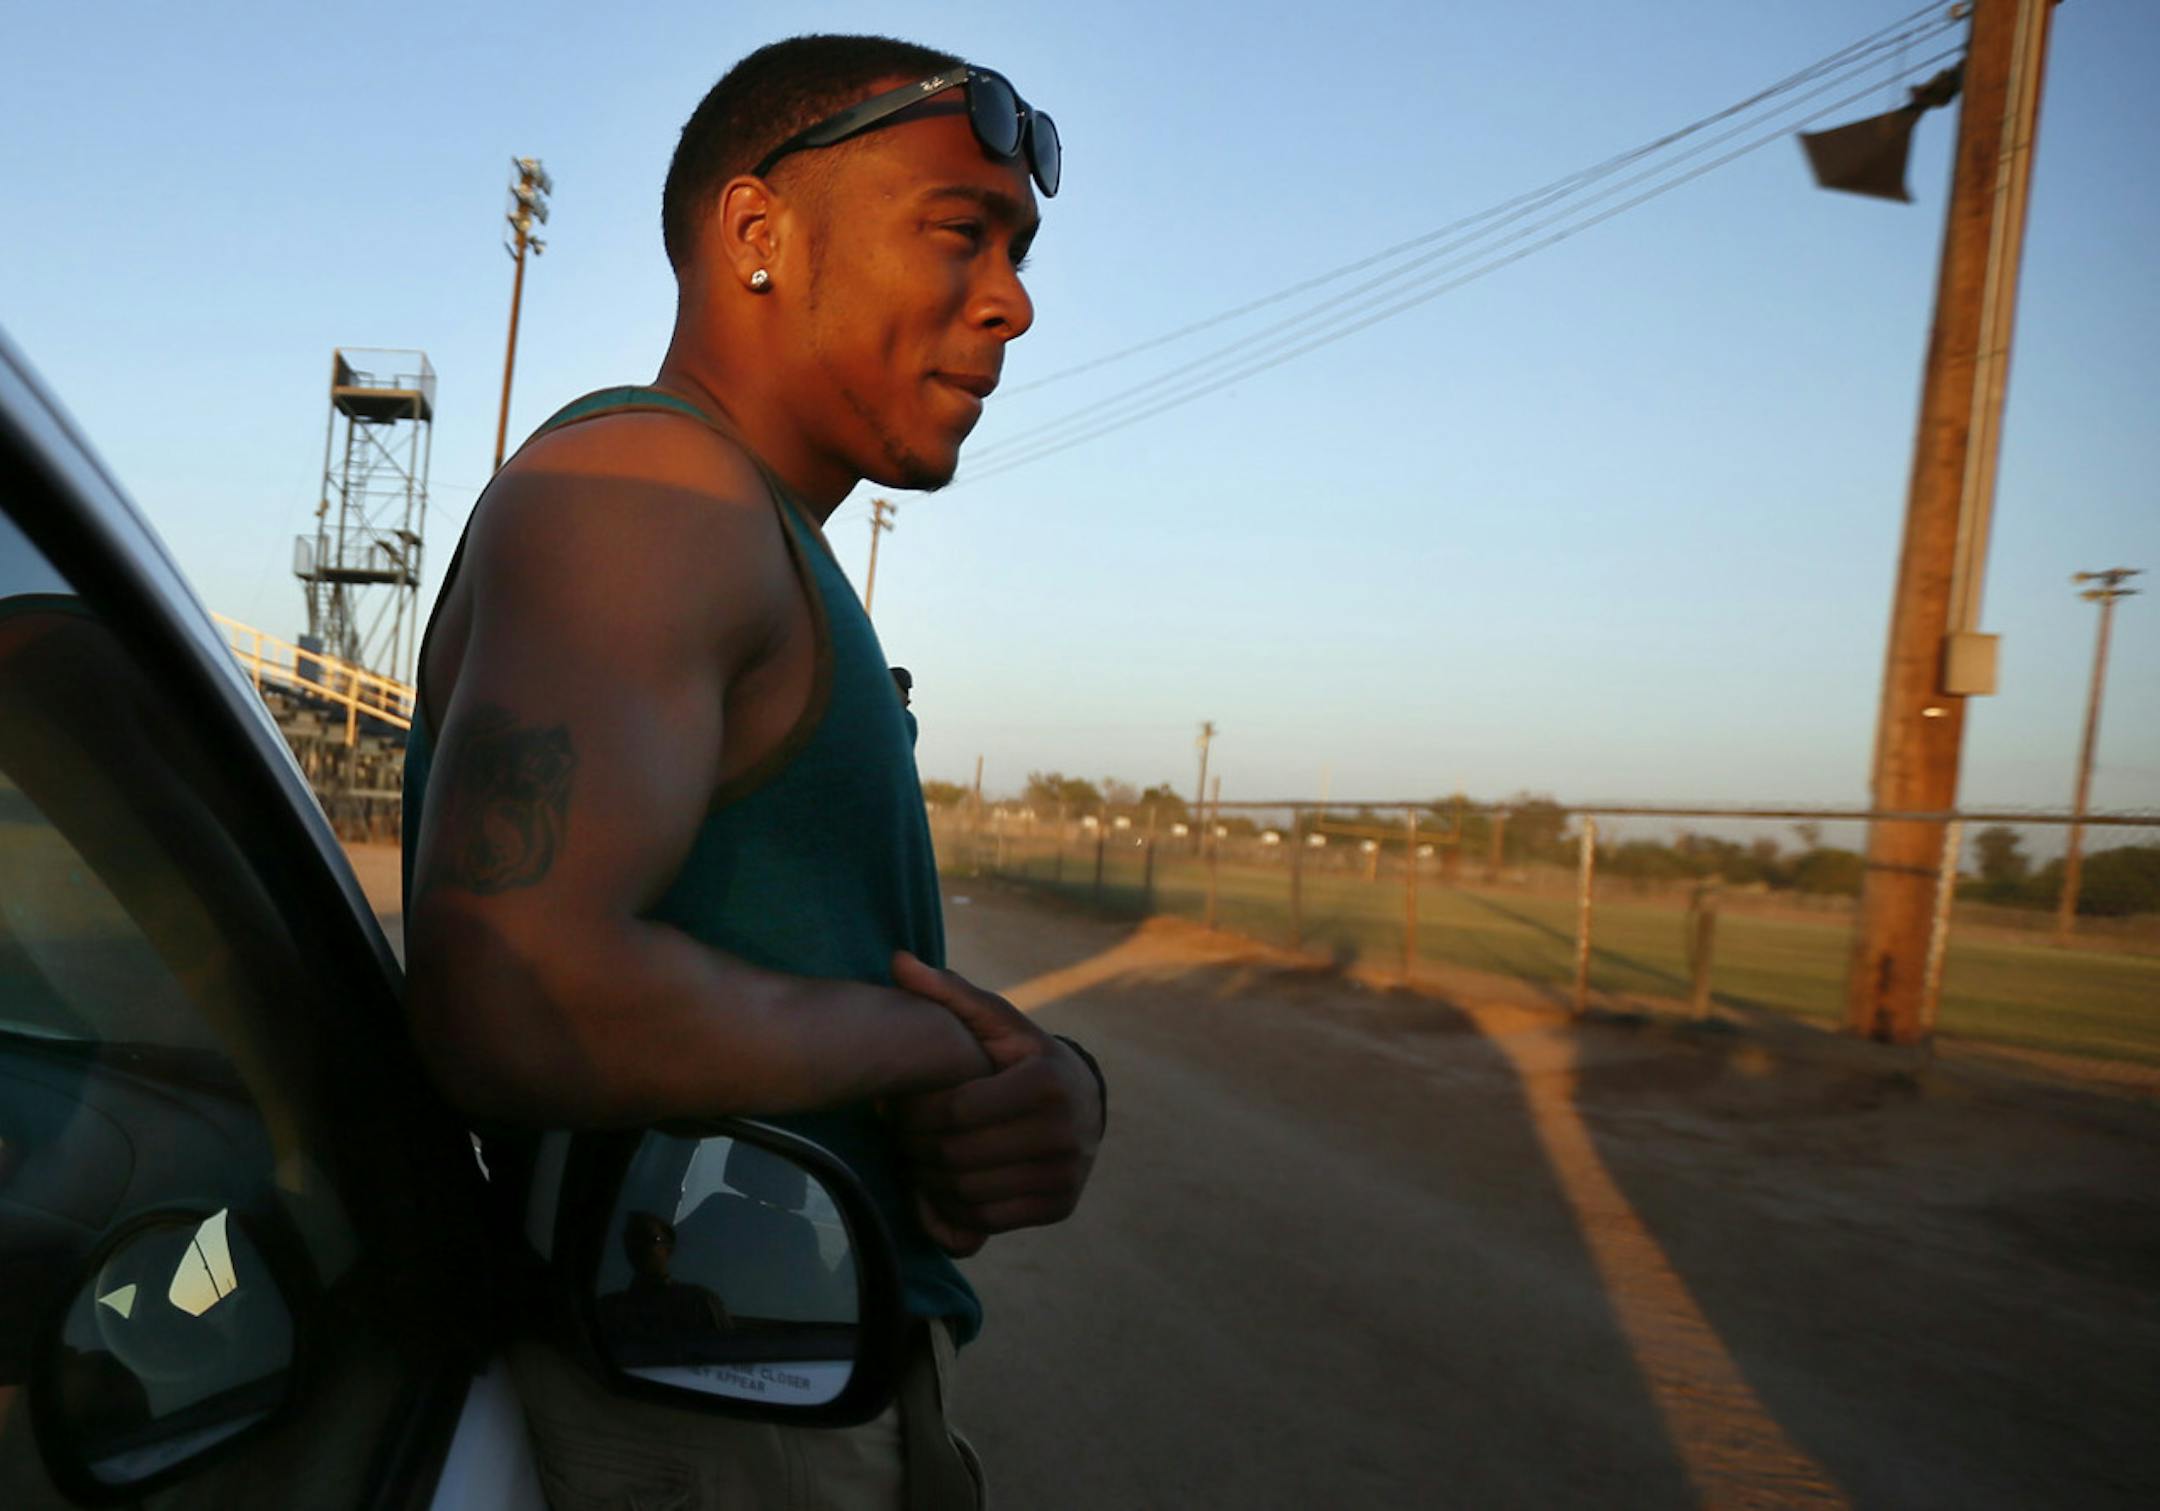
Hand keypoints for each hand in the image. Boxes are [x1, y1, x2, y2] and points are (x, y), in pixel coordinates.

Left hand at [889, 952, 1104, 1256]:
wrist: (1084, 1103)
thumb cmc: (1025, 1056)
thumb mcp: (995, 1022)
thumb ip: (948, 992)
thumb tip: (898, 961)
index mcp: (1045, 1082)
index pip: (954, 1111)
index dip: (914, 1113)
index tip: (899, 1105)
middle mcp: (1064, 1132)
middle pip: (957, 1156)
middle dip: (916, 1148)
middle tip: (901, 1134)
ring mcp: (1065, 1174)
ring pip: (967, 1193)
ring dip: (930, 1180)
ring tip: (918, 1156)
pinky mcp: (1060, 1207)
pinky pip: (987, 1220)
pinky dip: (954, 1208)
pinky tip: (944, 1182)